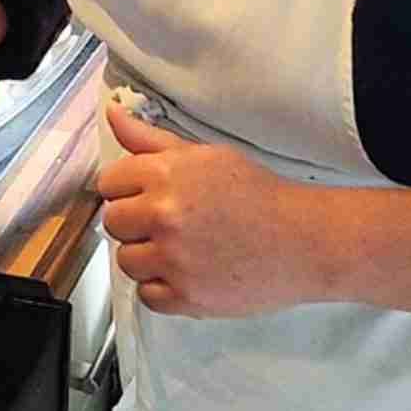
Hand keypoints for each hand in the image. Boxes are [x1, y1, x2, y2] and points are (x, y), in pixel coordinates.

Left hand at [97, 103, 315, 317]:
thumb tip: (113, 114)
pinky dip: (162, 288)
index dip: (124, 189)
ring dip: (146, 257)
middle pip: (113, 223)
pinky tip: (186, 272)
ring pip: (126, 261)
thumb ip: (149, 140)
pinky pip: (147, 295)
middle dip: (134, 222)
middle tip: (166, 222)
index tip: (143, 195)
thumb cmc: (256, 194)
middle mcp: (163, 215)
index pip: (107, 183)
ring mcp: (173, 258)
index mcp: (163, 174)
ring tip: (179, 248)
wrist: (303, 239)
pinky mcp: (187, 296)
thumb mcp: (203, 155)